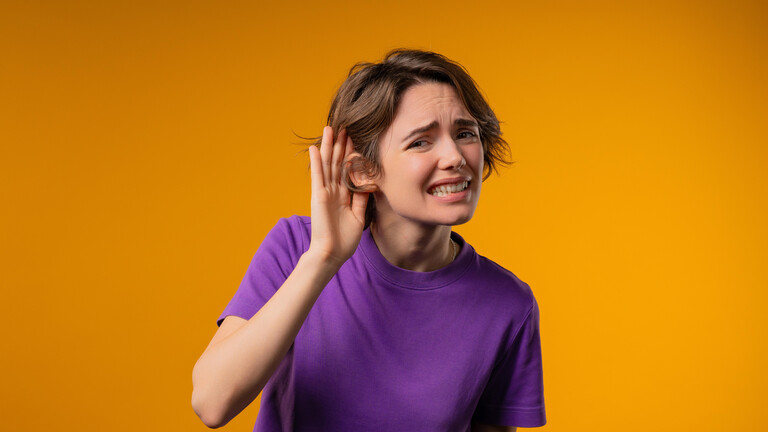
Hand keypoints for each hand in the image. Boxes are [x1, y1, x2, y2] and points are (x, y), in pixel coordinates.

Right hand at [307, 126, 368, 266]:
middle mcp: (333, 190)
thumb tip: (369, 182)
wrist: (332, 254)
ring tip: (330, 128)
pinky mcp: (318, 196)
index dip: (351, 154)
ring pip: (328, 164)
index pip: (347, 170)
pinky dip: (316, 161)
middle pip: (337, 163)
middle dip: (341, 144)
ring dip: (329, 146)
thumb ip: (361, 198)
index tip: (356, 138)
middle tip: (345, 126)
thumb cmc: (344, 239)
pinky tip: (316, 147)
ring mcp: (325, 192)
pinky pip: (318, 175)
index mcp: (342, 195)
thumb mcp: (358, 216)